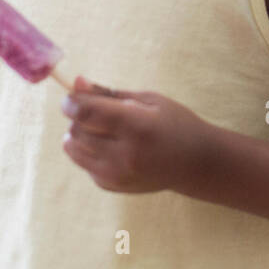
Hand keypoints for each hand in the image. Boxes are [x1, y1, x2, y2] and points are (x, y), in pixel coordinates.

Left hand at [61, 75, 213, 194]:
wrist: (196, 164)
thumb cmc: (175, 123)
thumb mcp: (148, 100)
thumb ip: (109, 93)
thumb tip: (76, 82)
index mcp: (137, 127)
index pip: (87, 113)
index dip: (72, 102)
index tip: (72, 97)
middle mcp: (124, 154)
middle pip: (77, 130)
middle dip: (78, 117)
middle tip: (97, 111)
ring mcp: (116, 174)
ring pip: (73, 148)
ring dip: (79, 134)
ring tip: (102, 128)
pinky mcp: (111, 186)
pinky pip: (83, 163)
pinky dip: (89, 151)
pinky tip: (111, 147)